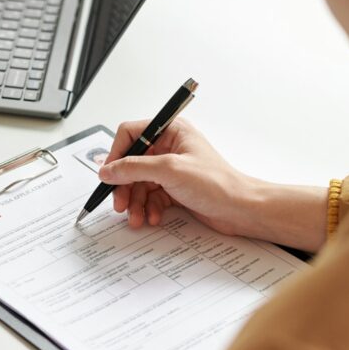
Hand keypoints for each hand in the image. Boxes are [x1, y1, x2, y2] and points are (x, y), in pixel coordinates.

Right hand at [98, 119, 329, 252]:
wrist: (241, 210)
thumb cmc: (217, 183)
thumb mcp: (170, 170)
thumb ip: (133, 168)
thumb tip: (107, 170)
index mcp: (171, 131)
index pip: (131, 134)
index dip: (116, 155)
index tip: (109, 175)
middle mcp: (169, 147)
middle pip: (131, 164)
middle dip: (124, 186)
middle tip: (119, 204)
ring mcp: (171, 169)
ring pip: (139, 184)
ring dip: (135, 202)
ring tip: (136, 218)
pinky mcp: (174, 188)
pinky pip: (150, 197)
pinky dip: (148, 209)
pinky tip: (154, 218)